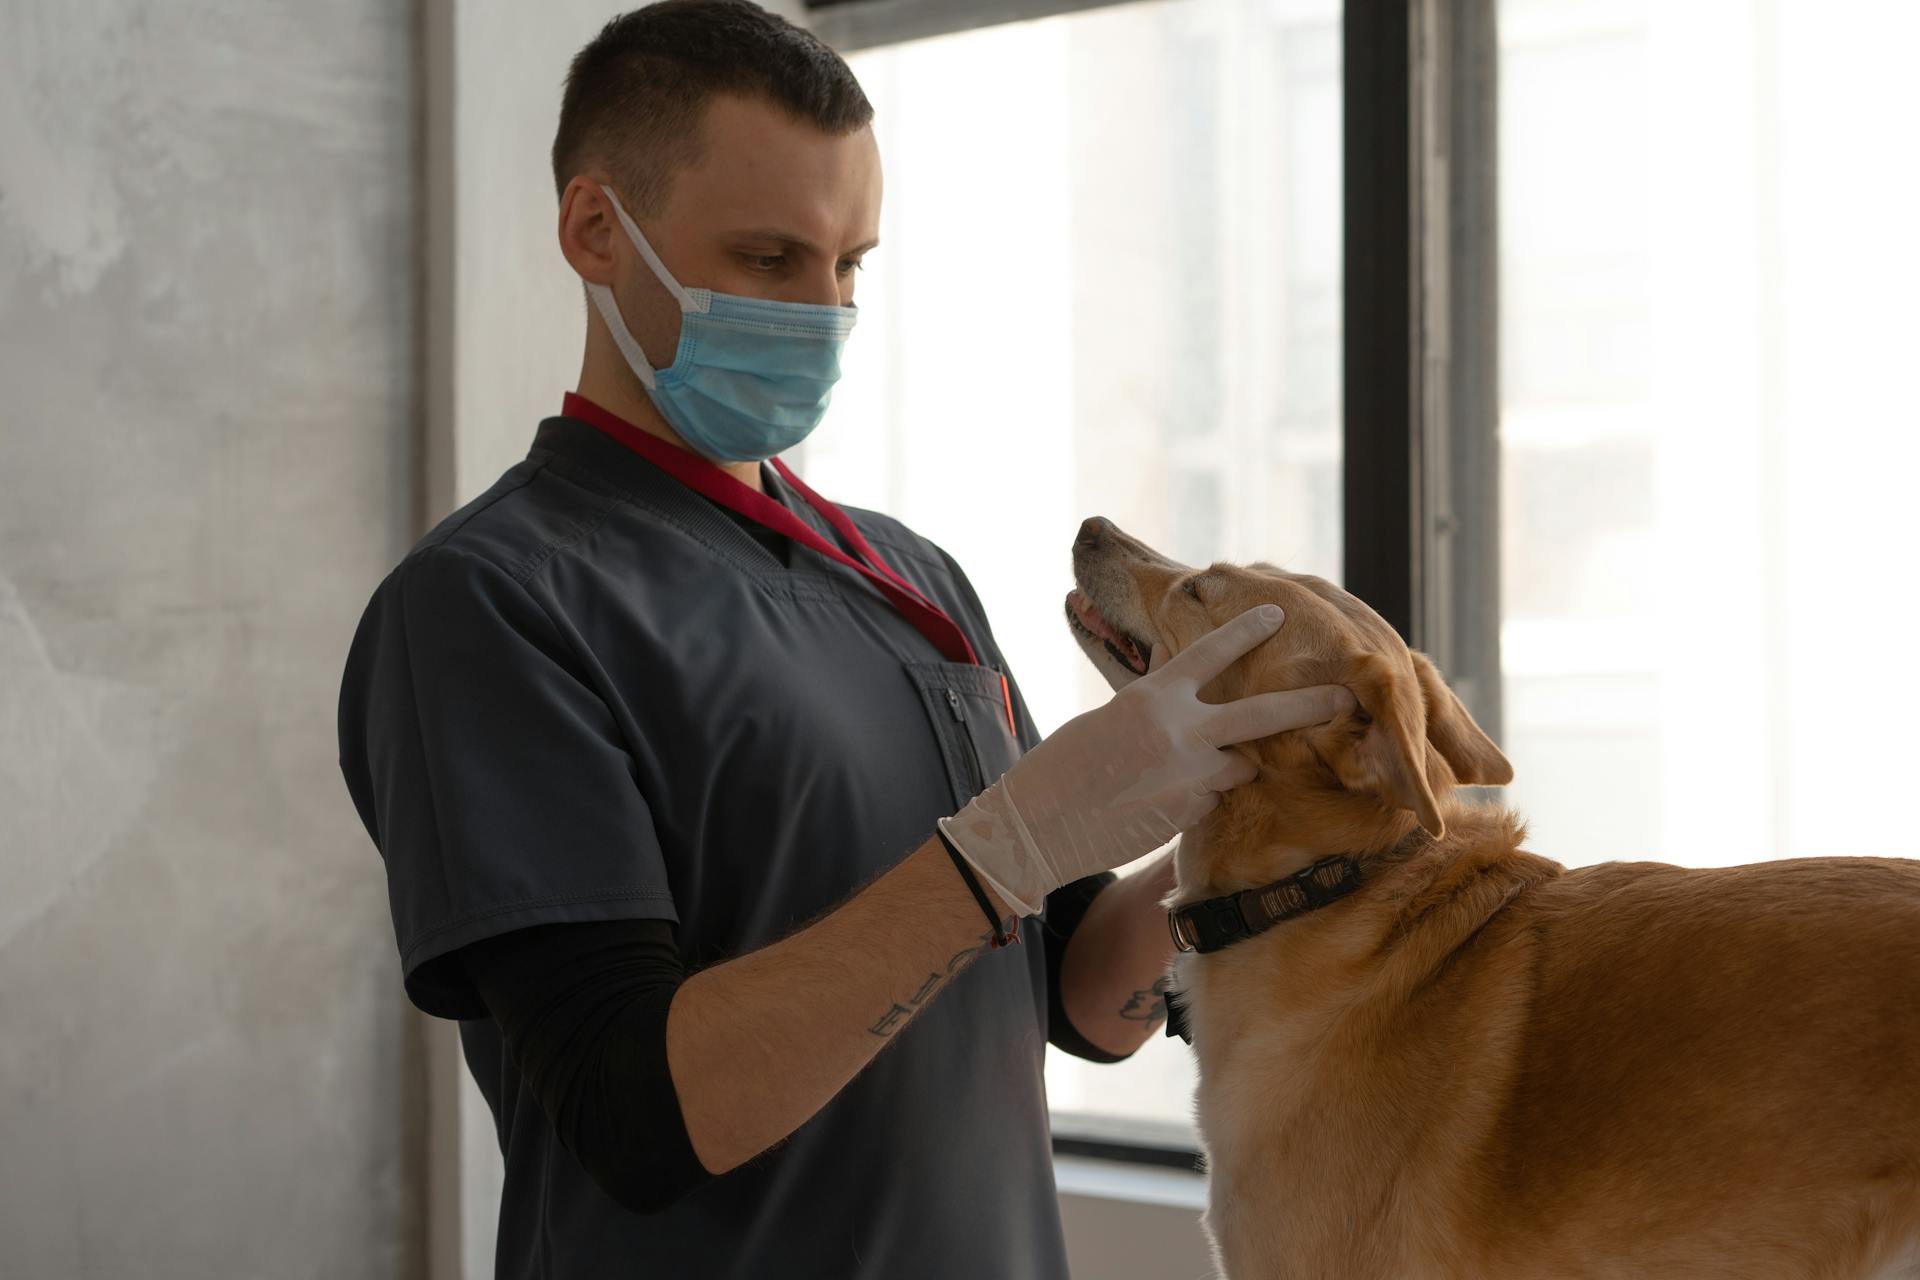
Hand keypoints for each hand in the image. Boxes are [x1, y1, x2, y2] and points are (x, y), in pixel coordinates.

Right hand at [937, 605, 1356, 914]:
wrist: (1040, 826)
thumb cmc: (1063, 765)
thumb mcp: (1108, 717)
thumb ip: (1154, 703)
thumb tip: (1176, 686)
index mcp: (1153, 697)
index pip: (1210, 653)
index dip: (1247, 630)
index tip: (1280, 615)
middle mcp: (1180, 733)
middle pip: (1263, 715)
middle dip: (1310, 704)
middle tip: (1348, 695)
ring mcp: (1190, 777)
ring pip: (1239, 764)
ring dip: (1229, 764)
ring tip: (1179, 771)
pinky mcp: (1190, 814)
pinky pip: (1212, 798)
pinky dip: (1197, 796)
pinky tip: (1157, 802)